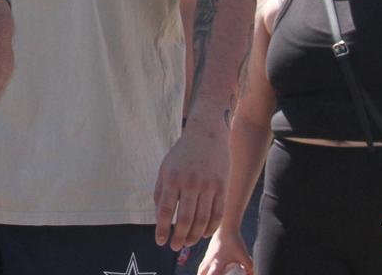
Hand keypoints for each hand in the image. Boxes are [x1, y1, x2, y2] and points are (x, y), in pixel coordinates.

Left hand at [154, 119, 228, 250]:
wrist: (206, 134)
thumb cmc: (182, 153)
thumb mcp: (165, 168)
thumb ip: (160, 190)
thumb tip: (159, 214)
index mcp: (172, 178)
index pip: (164, 210)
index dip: (162, 229)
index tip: (160, 241)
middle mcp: (190, 183)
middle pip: (184, 219)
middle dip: (179, 237)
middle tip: (174, 247)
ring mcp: (208, 186)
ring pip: (202, 220)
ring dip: (194, 236)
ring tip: (187, 243)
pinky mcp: (222, 187)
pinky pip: (217, 214)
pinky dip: (210, 227)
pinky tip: (204, 234)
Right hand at [197, 227, 252, 274]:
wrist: (225, 228)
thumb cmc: (234, 241)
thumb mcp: (244, 256)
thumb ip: (250, 268)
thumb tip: (253, 274)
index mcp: (217, 264)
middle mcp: (210, 262)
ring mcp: (207, 258)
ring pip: (200, 271)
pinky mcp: (207, 254)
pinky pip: (202, 266)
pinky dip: (202, 271)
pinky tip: (205, 273)